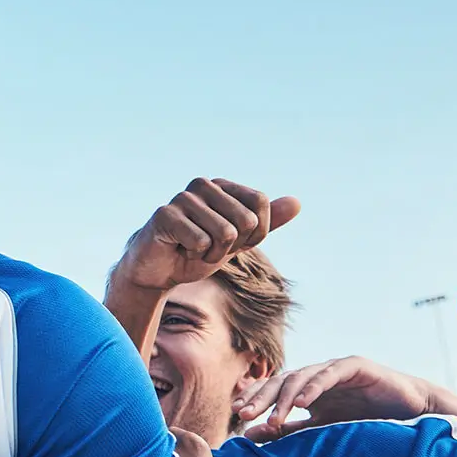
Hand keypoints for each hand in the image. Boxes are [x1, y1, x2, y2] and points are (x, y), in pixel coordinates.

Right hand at [113, 179, 300, 290]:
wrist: (158, 272)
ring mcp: (183, 198)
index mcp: (222, 186)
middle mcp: (203, 185)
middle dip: (232, 246)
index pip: (261, 205)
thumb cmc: (197, 253)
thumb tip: (297, 202)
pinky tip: (179, 250)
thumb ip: (267, 222)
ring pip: (225, 233)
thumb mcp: (239, 241)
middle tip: (208, 248)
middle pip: (246, 220)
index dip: (254, 234)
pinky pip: (201, 241)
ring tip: (192, 250)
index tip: (231, 242)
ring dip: (212, 254)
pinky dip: (194, 256)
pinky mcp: (165, 214)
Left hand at [233, 356, 451, 441]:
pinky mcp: (355, 367)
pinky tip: (303, 403)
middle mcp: (317, 377)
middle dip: (261, 397)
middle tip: (244, 413)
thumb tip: (251, 434)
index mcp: (308, 390)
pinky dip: (315, 387)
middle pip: (281, 381)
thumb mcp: (323, 430)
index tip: (237, 413)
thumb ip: (291, 431)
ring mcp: (335, 369)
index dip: (255, 398)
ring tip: (273, 418)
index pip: (273, 390)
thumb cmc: (369, 422)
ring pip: (301, 377)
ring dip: (285, 398)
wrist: (411, 413)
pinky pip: (330, 374)